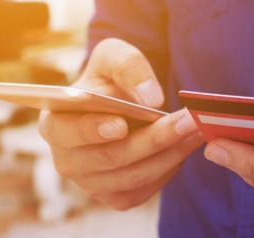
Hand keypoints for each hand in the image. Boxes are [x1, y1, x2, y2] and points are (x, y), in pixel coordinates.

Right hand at [39, 39, 203, 209]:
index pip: (67, 133)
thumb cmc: (109, 79)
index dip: (92, 130)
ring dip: (170, 154)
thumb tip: (151, 99)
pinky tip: (185, 147)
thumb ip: (128, 66)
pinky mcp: (114, 196)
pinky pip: (144, 190)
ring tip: (198, 131)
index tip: (120, 126)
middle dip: (154, 140)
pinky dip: (168, 169)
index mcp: (55, 124)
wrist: (118, 105)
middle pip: (111, 158)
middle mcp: (67, 160)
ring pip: (133, 177)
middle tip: (189, 122)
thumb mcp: (114, 56)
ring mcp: (90, 183)